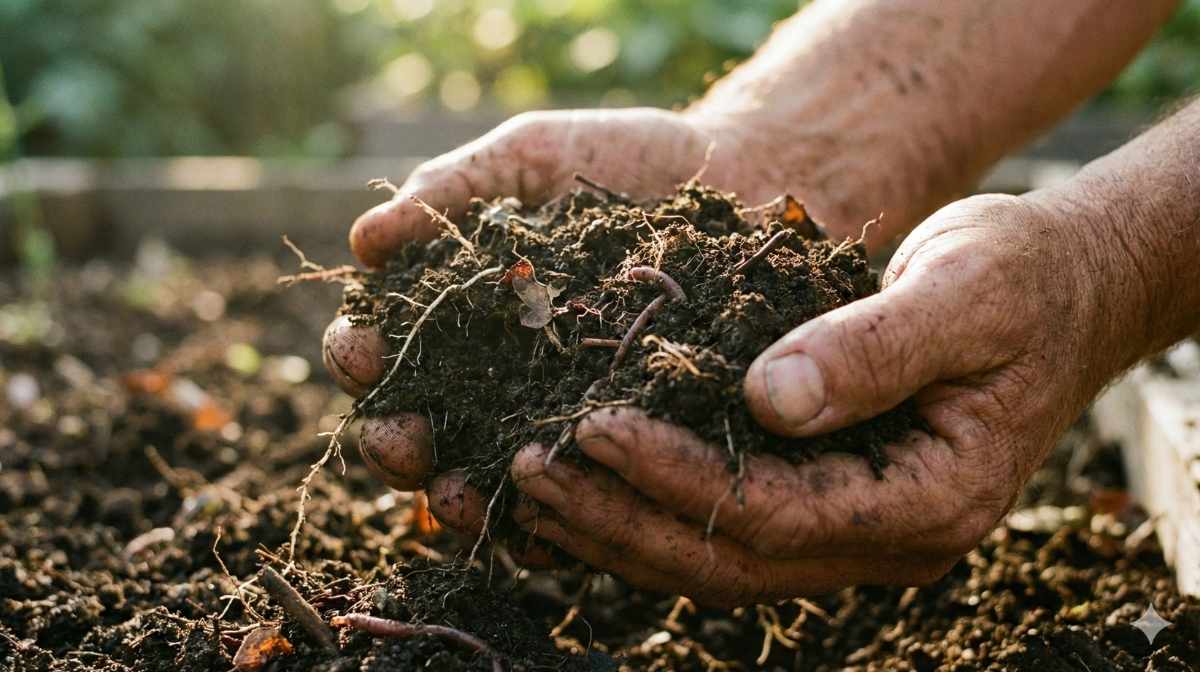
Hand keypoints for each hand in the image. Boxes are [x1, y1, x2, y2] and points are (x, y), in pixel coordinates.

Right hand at [323, 107, 788, 559]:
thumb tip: (364, 239)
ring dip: (457, 495)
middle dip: (395, 441)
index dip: (361, 351)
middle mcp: (495, 372)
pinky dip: (549, 517)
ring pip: (488, 474)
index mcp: (458, 308)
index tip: (360, 348)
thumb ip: (452, 190)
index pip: (388, 343)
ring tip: (457, 495)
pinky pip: (577, 492)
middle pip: (422, 423)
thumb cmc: (620, 160)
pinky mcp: (618, 440)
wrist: (735, 175)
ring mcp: (554, 413)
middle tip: (398, 441)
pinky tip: (539, 523)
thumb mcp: (529, 157)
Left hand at [509, 194, 1113, 605]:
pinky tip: (580, 486)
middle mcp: (885, 538)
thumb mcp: (965, 292)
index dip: (676, 475)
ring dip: (617, 527)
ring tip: (526, 486)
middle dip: (621, 516)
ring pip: (714, 559)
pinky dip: (644, 512)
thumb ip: (874, 347)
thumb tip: (768, 398)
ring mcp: (852, 530)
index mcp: (929, 501)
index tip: (593, 424)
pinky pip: (720, 529)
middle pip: (728, 558)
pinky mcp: (824, 501)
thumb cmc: (1021, 281)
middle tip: (526, 467)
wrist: (1058, 294)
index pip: (776, 514)